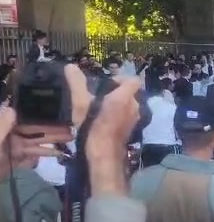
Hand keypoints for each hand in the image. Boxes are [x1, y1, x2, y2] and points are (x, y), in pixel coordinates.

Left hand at [0, 108, 73, 181]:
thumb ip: (2, 126)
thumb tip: (13, 109)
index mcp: (4, 127)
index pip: (25, 118)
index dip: (41, 116)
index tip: (59, 114)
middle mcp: (10, 134)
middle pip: (34, 130)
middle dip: (52, 130)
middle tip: (72, 129)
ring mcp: (12, 148)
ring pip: (35, 142)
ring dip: (52, 141)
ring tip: (71, 140)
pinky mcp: (15, 160)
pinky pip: (31, 155)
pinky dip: (43, 154)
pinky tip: (59, 153)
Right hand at [65, 65, 141, 195]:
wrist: (103, 155)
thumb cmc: (93, 126)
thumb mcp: (81, 103)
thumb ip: (77, 83)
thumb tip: (70, 66)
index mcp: (126, 97)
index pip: (134, 80)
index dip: (122, 79)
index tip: (107, 83)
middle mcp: (135, 107)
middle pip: (130, 93)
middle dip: (117, 92)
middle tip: (99, 96)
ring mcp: (135, 120)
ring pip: (129, 106)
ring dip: (117, 105)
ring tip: (99, 109)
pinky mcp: (131, 130)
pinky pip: (126, 117)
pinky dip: (118, 115)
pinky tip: (103, 121)